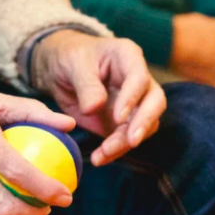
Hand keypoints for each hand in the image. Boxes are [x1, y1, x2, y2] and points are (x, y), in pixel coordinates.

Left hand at [32, 31, 166, 166]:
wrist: (59, 70)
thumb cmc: (70, 57)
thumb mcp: (73, 64)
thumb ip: (86, 84)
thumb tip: (94, 108)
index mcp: (128, 57)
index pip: (139, 78)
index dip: (132, 98)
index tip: (118, 117)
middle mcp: (138, 80)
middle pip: (154, 102)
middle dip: (144, 123)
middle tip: (131, 141)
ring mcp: (134, 103)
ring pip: (144, 125)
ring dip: (126, 142)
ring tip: (104, 153)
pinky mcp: (123, 122)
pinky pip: (126, 139)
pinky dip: (115, 151)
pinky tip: (100, 158)